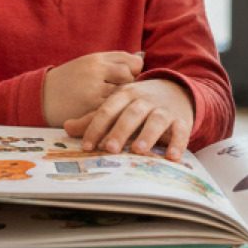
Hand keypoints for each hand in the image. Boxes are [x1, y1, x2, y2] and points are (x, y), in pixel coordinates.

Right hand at [42, 50, 143, 126]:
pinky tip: (111, 115)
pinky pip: (112, 110)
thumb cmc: (68, 80)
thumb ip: (111, 61)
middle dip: (129, 86)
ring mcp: (94, 90)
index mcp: (96, 59)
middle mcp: (96, 72)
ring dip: (122, 101)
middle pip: (128, 77)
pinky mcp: (90, 108)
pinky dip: (115, 113)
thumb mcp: (87, 64)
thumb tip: (139, 60)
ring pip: (122, 94)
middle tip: (122, 93)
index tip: (128, 78)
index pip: (129, 61)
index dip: (133, 70)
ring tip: (117, 104)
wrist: (41, 97)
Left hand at [62, 78, 193, 159]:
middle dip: (120, 131)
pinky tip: (172, 157)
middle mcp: (145, 100)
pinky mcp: (182, 120)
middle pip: (131, 114)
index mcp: (125, 94)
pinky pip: (181, 131)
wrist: (177, 89)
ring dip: (148, 135)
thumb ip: (94, 118)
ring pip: (156, 120)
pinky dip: (178, 144)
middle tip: (110, 149)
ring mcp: (165, 109)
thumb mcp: (118, 104)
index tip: (86, 145)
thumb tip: (66, 128)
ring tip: (139, 150)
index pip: (108, 109)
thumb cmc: (140, 102)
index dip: (96, 126)